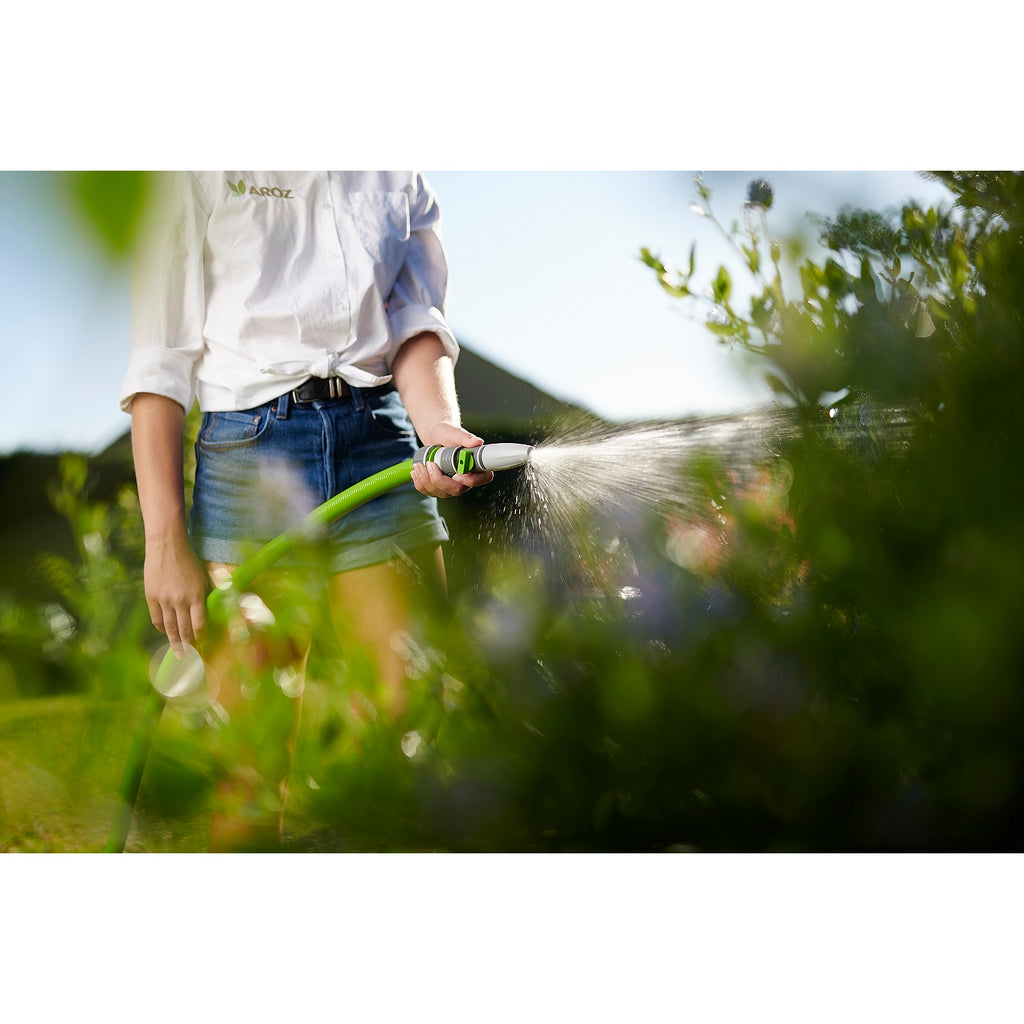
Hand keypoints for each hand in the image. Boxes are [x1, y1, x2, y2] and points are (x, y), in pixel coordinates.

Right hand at [143, 530, 208, 651]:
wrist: (167, 545)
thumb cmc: (189, 560)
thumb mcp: (203, 577)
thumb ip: (206, 596)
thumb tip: (211, 613)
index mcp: (196, 596)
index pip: (199, 625)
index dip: (201, 638)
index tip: (204, 646)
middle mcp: (180, 601)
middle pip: (184, 630)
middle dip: (189, 646)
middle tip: (192, 658)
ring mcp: (164, 600)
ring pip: (169, 628)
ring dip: (175, 643)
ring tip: (179, 655)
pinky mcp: (151, 597)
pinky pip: (156, 619)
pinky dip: (161, 629)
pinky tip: (166, 633)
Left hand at [411, 422, 494, 497]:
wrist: (436, 436)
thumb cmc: (448, 434)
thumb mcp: (455, 433)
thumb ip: (466, 438)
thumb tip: (478, 442)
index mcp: (476, 465)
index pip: (483, 479)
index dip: (471, 481)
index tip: (457, 474)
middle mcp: (466, 479)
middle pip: (456, 490)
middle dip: (439, 480)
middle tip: (429, 464)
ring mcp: (452, 486)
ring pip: (440, 493)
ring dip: (426, 480)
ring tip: (419, 465)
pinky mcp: (439, 488)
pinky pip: (430, 492)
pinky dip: (420, 483)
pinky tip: (416, 472)